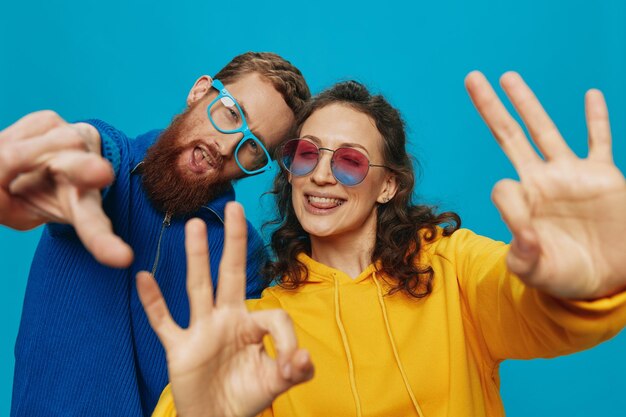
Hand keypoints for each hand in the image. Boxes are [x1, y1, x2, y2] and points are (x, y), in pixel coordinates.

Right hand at [0, 111, 132, 266]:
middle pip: (81, 170)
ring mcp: (72, 142)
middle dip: (86, 169)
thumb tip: (5, 163)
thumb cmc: (26, 193)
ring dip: (13, 157)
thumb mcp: (14, 211)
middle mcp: (86, 175)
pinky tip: (18, 147)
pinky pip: (21, 130)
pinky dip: (9, 140)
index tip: (124, 259)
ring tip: (12, 169)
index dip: (104, 243)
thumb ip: (4, 200)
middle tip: (103, 172)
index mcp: (81, 208)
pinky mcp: (50, 119)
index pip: (93, 228)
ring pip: (34, 148)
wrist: (28, 161)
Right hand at [137, 202, 313, 416]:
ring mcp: (201, 330)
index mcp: (252, 325)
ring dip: (197, 257)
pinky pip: (164, 321)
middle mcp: (226, 319)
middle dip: (234, 242)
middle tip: (235, 207)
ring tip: (195, 227)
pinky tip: (144, 277)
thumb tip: (303, 357)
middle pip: (230, 273)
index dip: (287, 338)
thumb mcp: (276, 383)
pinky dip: (153, 302)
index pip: (273, 314)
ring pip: (198, 287)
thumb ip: (294, 370)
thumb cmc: (246, 397)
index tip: (293, 365)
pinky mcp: (179, 347)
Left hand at [465, 71, 625, 299]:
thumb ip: (523, 252)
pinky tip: (591, 95)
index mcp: (521, 202)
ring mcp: (570, 175)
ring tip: (508, 77)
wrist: (606, 281)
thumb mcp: (536, 270)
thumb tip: (521, 230)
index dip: (510, 205)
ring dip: (527, 103)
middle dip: (490, 108)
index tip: (528, 233)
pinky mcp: (602, 176)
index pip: (502, 186)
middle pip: (509, 136)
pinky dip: (597, 119)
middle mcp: (541, 181)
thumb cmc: (564, 276)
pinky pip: (599, 141)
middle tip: (471, 78)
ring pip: (545, 129)